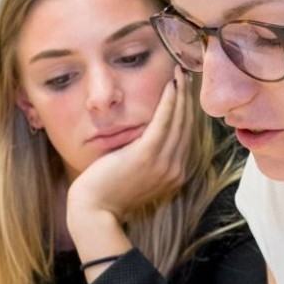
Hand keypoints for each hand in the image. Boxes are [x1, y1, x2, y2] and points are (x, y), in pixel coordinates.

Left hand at [66, 73, 194, 222]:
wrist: (95, 210)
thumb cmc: (109, 192)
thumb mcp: (138, 175)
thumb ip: (150, 158)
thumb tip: (149, 136)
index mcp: (176, 174)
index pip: (187, 137)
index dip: (188, 112)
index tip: (185, 91)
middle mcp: (176, 169)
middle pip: (187, 126)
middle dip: (188, 98)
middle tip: (186, 75)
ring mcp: (164, 163)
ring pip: (179, 121)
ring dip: (181, 94)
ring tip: (180, 73)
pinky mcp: (147, 154)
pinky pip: (164, 122)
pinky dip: (169, 101)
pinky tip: (170, 86)